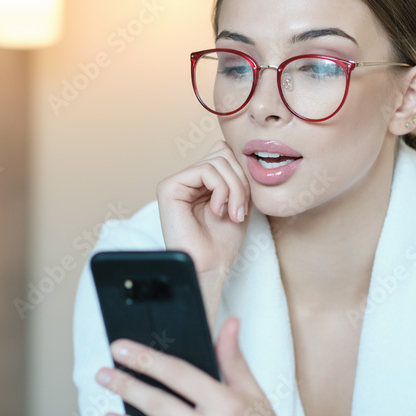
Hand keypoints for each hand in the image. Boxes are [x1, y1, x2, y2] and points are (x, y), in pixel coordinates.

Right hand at [156, 140, 250, 278]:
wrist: (210, 266)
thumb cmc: (223, 242)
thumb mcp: (239, 201)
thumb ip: (237, 175)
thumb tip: (239, 148)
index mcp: (200, 181)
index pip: (225, 153)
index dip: (242, 173)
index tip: (247, 203)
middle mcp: (186, 179)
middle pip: (223, 152)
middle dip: (241, 180)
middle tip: (241, 210)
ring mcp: (176, 182)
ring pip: (217, 160)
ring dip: (235, 189)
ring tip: (233, 214)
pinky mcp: (168, 187)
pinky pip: (205, 170)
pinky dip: (221, 190)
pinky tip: (217, 211)